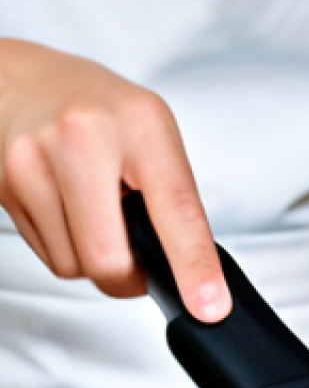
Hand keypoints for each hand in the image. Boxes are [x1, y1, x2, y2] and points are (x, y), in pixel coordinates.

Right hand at [0, 39, 228, 320]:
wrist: (20, 81)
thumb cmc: (99, 109)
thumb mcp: (155, 136)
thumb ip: (175, 200)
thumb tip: (195, 271)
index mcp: (139, 125)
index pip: (176, 210)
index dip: (194, 266)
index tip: (209, 306)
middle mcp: (82, 139)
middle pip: (109, 260)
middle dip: (131, 277)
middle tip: (143, 260)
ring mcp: (33, 162)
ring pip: (76, 267)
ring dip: (97, 259)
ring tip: (101, 215)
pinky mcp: (4, 188)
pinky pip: (51, 256)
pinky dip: (70, 248)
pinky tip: (72, 211)